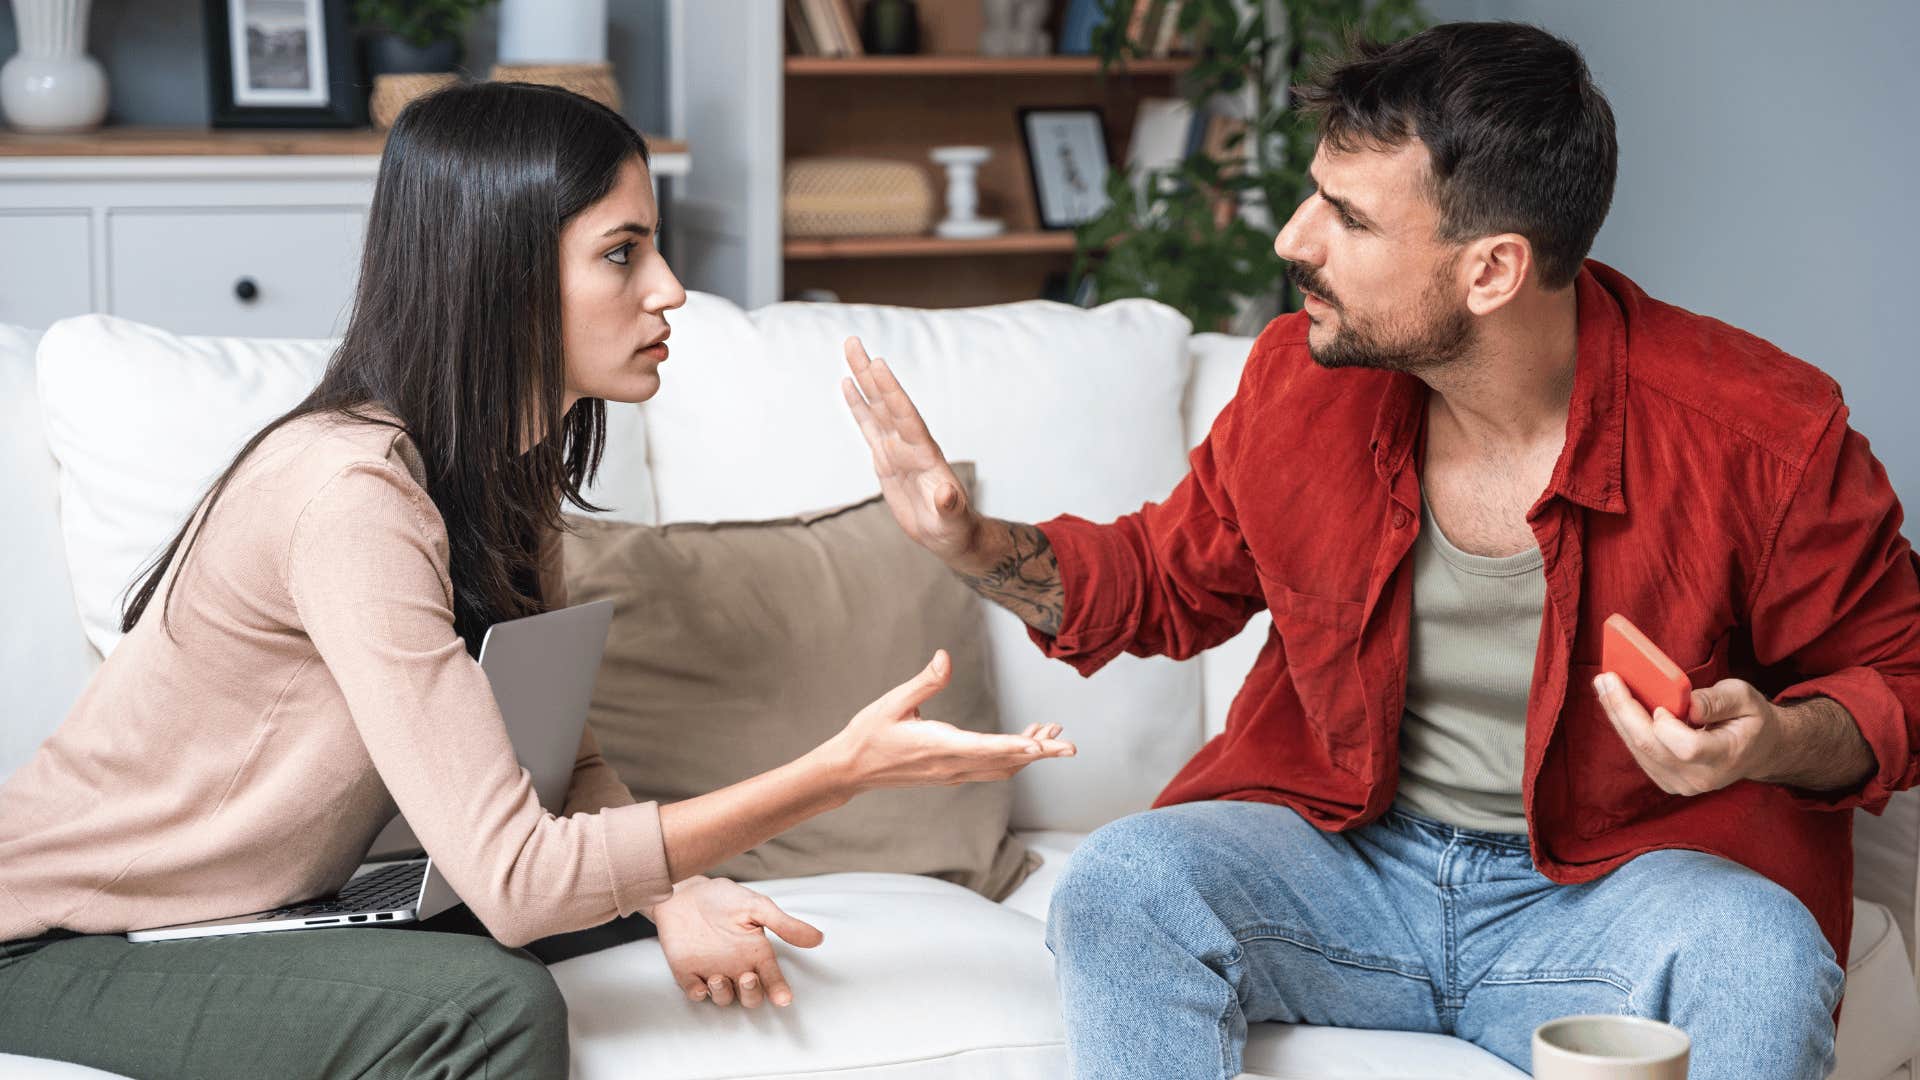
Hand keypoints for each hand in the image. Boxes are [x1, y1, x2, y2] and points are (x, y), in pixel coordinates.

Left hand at [647, 876, 822, 1008]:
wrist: (683, 891)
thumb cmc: (722, 898)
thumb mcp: (756, 906)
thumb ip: (783, 924)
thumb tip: (817, 938)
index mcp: (756, 953)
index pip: (773, 979)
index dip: (779, 990)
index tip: (784, 998)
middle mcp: (737, 967)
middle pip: (751, 996)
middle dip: (752, 993)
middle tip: (748, 977)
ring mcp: (713, 971)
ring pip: (725, 999)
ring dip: (724, 994)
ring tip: (718, 977)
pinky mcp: (688, 973)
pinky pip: (695, 993)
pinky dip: (698, 995)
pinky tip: (699, 987)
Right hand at [829, 649, 1075, 790]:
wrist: (851, 769)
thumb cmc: (869, 732)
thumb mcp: (893, 702)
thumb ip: (924, 680)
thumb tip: (945, 656)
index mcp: (938, 745)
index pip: (985, 749)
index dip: (1016, 747)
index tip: (1042, 746)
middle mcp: (950, 766)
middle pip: (1004, 763)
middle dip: (1038, 753)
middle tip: (1069, 744)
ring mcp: (951, 774)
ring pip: (1000, 769)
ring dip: (1028, 755)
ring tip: (1052, 734)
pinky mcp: (950, 774)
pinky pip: (989, 770)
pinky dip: (1012, 757)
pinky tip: (1023, 743)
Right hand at [840, 337, 979, 563]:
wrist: (949, 534)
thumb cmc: (953, 528)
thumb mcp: (952, 520)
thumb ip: (948, 506)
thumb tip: (946, 495)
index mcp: (925, 454)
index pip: (905, 416)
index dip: (892, 392)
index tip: (878, 364)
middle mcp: (910, 444)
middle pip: (887, 402)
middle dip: (870, 373)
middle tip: (853, 341)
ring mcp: (897, 449)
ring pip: (876, 407)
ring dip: (862, 379)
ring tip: (849, 350)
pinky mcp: (886, 459)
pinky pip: (869, 426)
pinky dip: (858, 405)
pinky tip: (847, 385)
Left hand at [1592, 673, 1781, 796]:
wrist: (1756, 750)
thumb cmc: (1751, 720)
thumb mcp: (1747, 700)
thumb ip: (1719, 701)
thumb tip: (1690, 704)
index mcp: (1726, 757)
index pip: (1688, 748)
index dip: (1668, 727)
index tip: (1658, 705)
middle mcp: (1700, 777)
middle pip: (1651, 747)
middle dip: (1624, 709)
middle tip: (1606, 678)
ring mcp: (1680, 783)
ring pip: (1639, 750)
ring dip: (1617, 715)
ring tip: (1604, 684)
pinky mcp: (1665, 779)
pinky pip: (1638, 752)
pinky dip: (1624, 725)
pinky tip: (1614, 701)